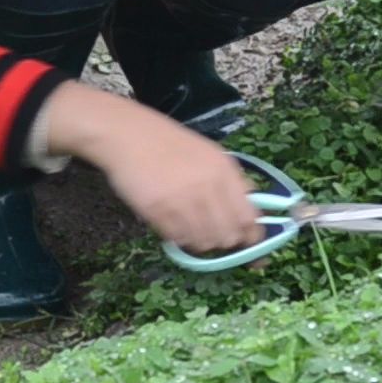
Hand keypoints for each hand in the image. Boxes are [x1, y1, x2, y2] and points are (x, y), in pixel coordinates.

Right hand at [42, 83, 262, 253]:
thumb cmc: (170, 144)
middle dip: (223, 241)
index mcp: (225, 172)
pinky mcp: (158, 211)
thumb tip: (247, 215)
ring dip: (200, 241)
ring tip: (189, 227)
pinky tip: (171, 223)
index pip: (249, 218)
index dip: (252, 238)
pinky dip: (178, 237)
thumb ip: (230, 183)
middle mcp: (208, 187)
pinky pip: (178, 239)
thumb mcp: (210, 154)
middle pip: (228, 235)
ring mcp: (182, 200)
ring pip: (204, 242)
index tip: (249, 247)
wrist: (129, 135)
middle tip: (212, 234)